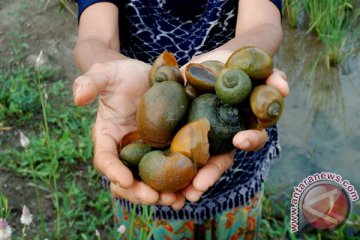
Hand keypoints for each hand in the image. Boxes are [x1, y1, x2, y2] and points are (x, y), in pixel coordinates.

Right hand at [73, 59, 183, 205]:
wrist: (144, 76)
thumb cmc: (121, 75)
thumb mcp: (106, 73)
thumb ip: (90, 82)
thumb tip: (78, 98)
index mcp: (107, 136)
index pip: (105, 158)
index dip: (113, 171)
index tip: (125, 179)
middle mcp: (125, 150)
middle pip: (126, 179)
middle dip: (138, 192)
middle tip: (154, 198)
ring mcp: (145, 152)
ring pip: (148, 182)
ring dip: (160, 195)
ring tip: (175, 200)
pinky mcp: (164, 150)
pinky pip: (168, 172)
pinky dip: (176, 185)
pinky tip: (189, 192)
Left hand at [181, 68, 288, 201]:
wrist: (214, 61)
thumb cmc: (240, 65)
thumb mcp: (257, 68)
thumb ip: (273, 77)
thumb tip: (284, 88)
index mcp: (246, 126)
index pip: (252, 139)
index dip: (249, 141)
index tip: (240, 140)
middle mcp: (226, 137)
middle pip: (221, 161)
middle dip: (210, 174)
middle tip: (198, 187)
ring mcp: (205, 137)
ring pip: (197, 163)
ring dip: (188, 180)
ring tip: (177, 194)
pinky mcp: (184, 131)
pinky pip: (176, 150)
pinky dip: (169, 165)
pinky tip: (157, 179)